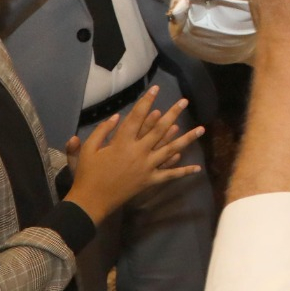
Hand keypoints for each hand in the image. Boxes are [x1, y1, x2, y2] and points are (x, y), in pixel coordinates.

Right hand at [65, 88, 203, 224]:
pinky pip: (169, 175)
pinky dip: (183, 171)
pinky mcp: (150, 180)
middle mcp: (138, 152)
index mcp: (121, 143)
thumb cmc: (87, 174)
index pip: (137, 117)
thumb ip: (101, 131)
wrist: (91, 201)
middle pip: (159, 129)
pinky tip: (197, 168)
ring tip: (202, 128)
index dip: (146, 102)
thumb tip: (117, 116)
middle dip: (173, 113)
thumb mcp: (87, 150)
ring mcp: (147, 167)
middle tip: (185, 101)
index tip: (156, 89)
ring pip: (171, 149)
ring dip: (187, 138)